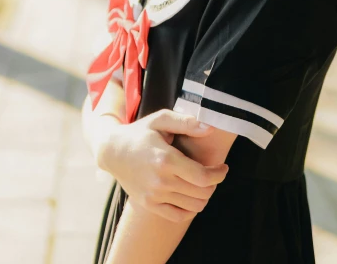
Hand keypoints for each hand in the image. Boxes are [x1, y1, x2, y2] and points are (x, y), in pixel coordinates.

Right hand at [98, 109, 228, 221]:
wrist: (113, 152)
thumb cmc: (141, 133)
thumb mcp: (161, 120)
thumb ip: (186, 122)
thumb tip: (209, 128)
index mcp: (166, 160)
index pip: (203, 177)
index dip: (219, 174)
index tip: (224, 167)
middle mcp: (160, 181)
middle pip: (202, 193)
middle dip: (214, 184)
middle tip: (215, 173)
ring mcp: (154, 196)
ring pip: (193, 206)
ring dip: (204, 196)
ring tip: (203, 183)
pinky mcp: (149, 205)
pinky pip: (179, 216)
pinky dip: (190, 208)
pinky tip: (191, 194)